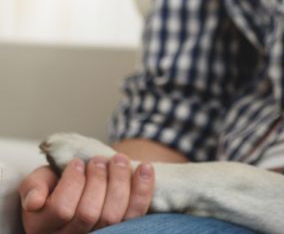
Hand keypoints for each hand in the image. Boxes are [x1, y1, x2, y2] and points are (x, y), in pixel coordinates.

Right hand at [19, 155, 154, 232]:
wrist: (82, 188)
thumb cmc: (55, 185)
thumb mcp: (38, 182)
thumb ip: (33, 187)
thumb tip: (35, 202)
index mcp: (44, 228)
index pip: (61, 209)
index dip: (72, 182)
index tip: (76, 163)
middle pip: (89, 213)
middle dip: (98, 180)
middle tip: (99, 159)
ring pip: (113, 216)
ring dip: (120, 181)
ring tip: (118, 160)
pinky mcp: (124, 229)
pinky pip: (136, 214)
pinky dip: (143, 188)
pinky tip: (145, 167)